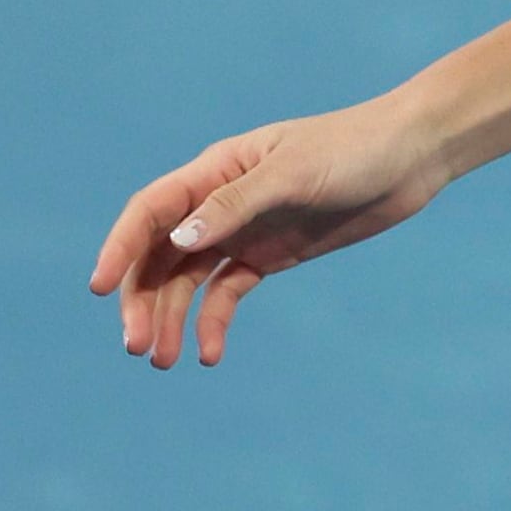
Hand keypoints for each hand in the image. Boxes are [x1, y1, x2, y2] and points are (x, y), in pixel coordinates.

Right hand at [89, 94, 459, 367]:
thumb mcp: (294, 174)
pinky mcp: (270, 256)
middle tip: (137, 346)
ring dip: (171, 319)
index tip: (97, 288)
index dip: (119, 247)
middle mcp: (219, 203)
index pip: (150, 212)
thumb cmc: (353, 149)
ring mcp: (243, 231)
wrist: (412, 157)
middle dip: (142, 300)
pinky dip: (213, 322)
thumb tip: (178, 241)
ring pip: (187, 280)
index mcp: (215, 171)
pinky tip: (209, 353)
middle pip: (160, 256)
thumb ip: (236, 205)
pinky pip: (227, 293)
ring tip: (165, 360)